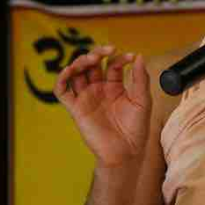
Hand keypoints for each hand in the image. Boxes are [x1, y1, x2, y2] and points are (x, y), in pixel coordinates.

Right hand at [54, 46, 151, 167]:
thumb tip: (138, 56)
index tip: (129, 57)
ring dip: (80, 62)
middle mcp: (98, 90)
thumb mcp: (142, 101)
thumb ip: (140, 79)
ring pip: (75, 73)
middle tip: (105, 51)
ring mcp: (86, 98)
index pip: (112, 64)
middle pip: (90, 64)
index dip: (118, 57)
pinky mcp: (76, 109)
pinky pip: (62, 91)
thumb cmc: (136, 129)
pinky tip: (69, 70)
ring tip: (91, 59)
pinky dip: (61, 79)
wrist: (126, 152)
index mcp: (114, 87)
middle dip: (96, 53)